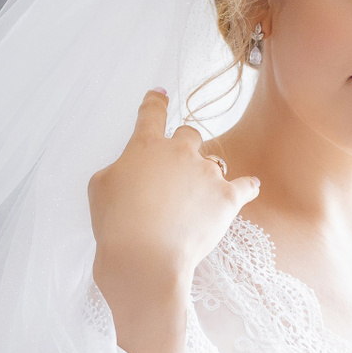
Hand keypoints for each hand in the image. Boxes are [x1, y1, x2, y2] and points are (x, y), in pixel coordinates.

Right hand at [88, 88, 259, 287]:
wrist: (144, 258)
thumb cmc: (116, 225)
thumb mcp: (100, 187)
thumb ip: (119, 169)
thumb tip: (131, 170)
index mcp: (146, 146)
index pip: (151, 114)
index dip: (155, 102)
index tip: (159, 94)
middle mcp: (180, 152)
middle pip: (190, 134)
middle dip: (185, 146)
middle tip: (178, 168)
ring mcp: (206, 174)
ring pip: (214, 163)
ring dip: (207, 174)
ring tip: (198, 199)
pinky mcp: (228, 198)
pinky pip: (246, 186)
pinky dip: (248, 187)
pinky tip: (251, 187)